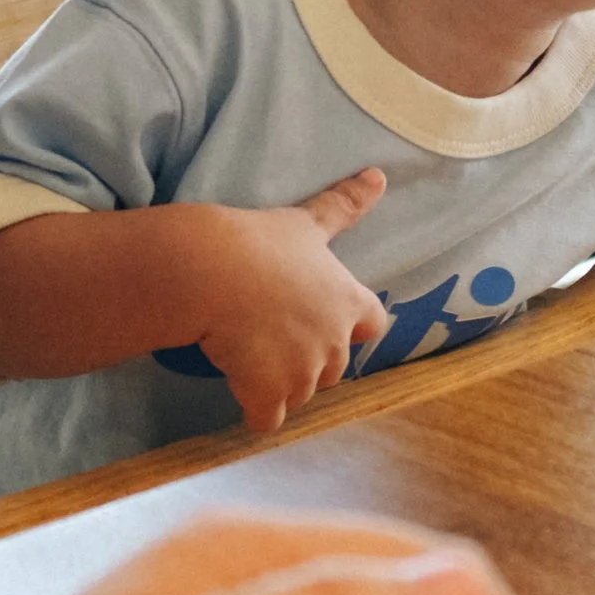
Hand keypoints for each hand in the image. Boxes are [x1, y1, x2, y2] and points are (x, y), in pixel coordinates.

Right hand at [192, 171, 391, 427]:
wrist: (213, 272)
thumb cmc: (259, 242)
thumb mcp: (306, 221)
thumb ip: (346, 205)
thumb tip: (381, 175)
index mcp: (347, 302)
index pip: (373, 324)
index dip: (354, 326)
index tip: (328, 320)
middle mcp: (334, 344)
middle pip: (334, 367)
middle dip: (309, 358)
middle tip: (271, 333)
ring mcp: (303, 375)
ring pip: (300, 393)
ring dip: (280, 383)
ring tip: (247, 352)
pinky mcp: (268, 395)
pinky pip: (268, 419)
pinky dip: (255, 410)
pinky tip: (238, 389)